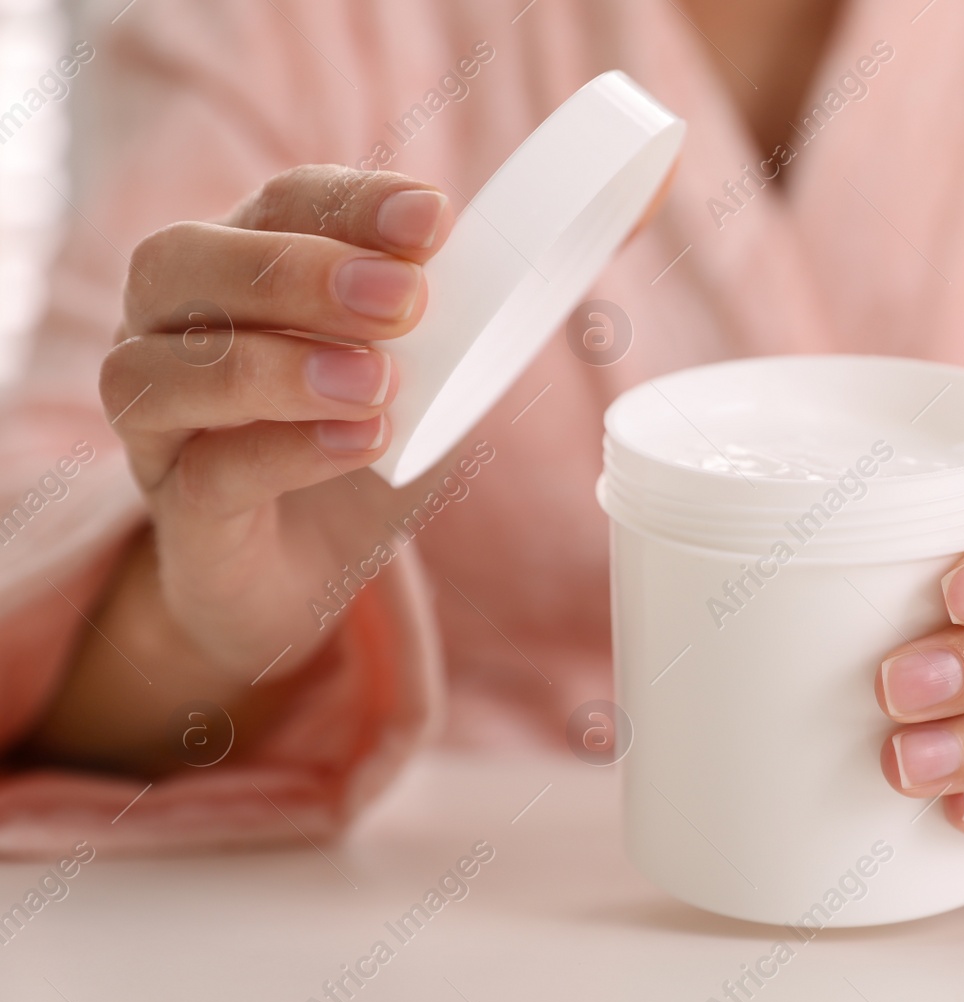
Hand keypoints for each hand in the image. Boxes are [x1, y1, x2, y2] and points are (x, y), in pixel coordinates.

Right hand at [98, 164, 452, 678]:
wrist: (295, 579)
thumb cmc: (353, 455)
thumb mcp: (425, 381)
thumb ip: (459, 326)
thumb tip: (549, 270)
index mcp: (239, 272)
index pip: (277, 207)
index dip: (351, 204)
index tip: (433, 219)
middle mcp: (172, 330)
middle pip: (182, 261)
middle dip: (298, 272)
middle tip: (404, 299)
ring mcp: (157, 421)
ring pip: (163, 366)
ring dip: (280, 364)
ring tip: (378, 382)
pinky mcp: (174, 508)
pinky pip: (206, 470)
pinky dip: (286, 451)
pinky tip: (361, 441)